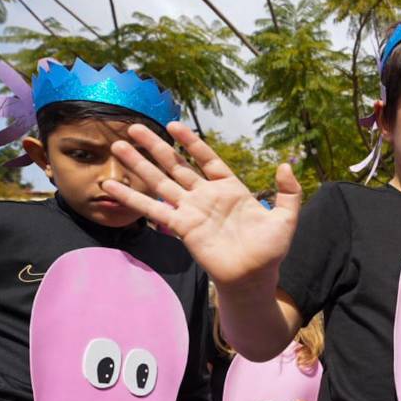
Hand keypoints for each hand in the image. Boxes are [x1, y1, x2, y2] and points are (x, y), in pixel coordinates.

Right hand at [103, 122, 301, 292]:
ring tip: (118, 146)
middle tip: (134, 127)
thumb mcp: (286, 217)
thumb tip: (285, 165)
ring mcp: (191, 210)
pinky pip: (153, 209)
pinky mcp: (181, 227)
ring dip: (139, 164)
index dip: (191, 142)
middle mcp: (206, 196)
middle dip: (156, 146)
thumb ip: (288, 191)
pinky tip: (112, 185)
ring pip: (160, 181)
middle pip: (176, 165)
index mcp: (229, 188)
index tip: (174, 124)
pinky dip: (132, 198)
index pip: (206, 158)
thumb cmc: (270, 250)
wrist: (253, 277)